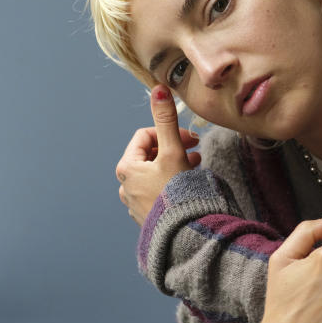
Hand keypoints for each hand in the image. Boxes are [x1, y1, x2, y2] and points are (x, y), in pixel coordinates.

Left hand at [115, 85, 201, 224]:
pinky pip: (158, 191)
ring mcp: (135, 202)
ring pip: (154, 173)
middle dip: (173, 148)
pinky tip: (187, 187)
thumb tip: (158, 88)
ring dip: (174, 165)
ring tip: (195, 167)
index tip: (190, 139)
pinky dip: (171, 183)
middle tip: (195, 150)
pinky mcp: (147, 216)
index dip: (169, 132)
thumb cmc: (177, 192)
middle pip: (149, 154)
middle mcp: (126, 185)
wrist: (183, 234)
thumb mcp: (173, 152)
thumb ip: (167, 120)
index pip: (145, 136)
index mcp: (127, 167)